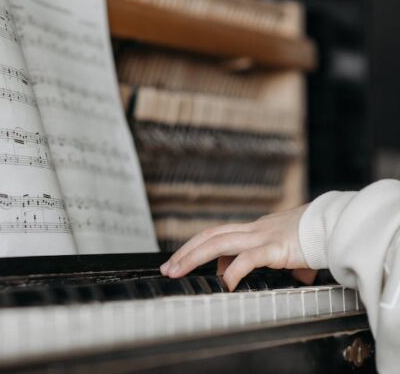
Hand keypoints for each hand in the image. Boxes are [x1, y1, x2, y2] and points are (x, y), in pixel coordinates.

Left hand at [160, 205, 316, 289]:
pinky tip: (224, 282)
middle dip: (185, 251)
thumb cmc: (317, 235)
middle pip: (209, 235)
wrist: (337, 223)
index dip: (197, 246)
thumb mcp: (292, 248)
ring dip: (193, 257)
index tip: (182, 260)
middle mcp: (254, 230)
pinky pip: (249, 258)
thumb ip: (288, 260)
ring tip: (177, 271)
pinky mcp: (276, 247)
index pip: (218, 234)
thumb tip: (296, 276)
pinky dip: (233, 270)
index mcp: (255, 229)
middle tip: (168, 267)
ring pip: (218, 242)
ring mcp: (262, 236)